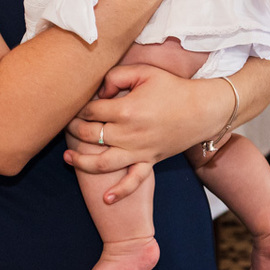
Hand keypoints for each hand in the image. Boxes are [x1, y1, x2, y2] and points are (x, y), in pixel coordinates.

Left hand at [63, 64, 229, 193]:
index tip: (73, 105)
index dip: (78, 108)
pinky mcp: (150, 161)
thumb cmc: (172, 88)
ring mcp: (140, 151)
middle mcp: (130, 133)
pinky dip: (120, 191)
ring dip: (82, 161)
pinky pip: (134, 180)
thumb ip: (116, 77)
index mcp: (126, 109)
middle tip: (66, 124)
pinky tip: (106, 198)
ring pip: (103, 163)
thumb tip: (98, 91)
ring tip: (67, 157)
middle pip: (91, 135)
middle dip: (73, 129)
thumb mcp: (144, 71)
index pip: (90, 111)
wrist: (203, 110)